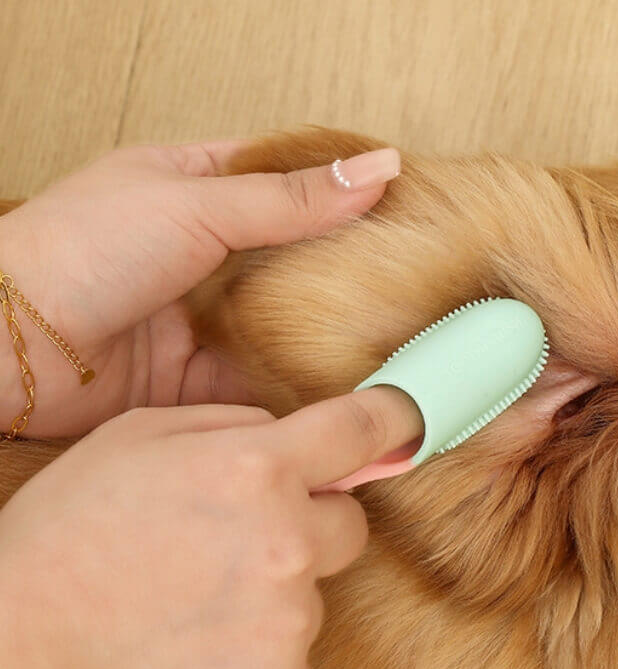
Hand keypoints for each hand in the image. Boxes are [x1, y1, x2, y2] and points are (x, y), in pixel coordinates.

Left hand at [0, 141, 400, 437]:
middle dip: (344, 268)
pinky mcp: (202, 373)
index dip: (341, 188)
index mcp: (198, 187)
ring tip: (394, 332)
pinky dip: (299, 381)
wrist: (16, 346)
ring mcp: (206, 314)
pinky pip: (264, 375)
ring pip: (284, 319)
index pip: (287, 178)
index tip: (400, 202)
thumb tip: (376, 169)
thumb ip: (290, 198)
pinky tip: (347, 383)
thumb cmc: (84, 248)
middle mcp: (206, 252)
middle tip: (410, 277)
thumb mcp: (197, 204)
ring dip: (326, 329)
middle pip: (293, 256)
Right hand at [0, 386, 421, 668]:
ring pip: (317, 591)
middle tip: (240, 538)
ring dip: (277, 589)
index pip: (362, 430)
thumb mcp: (142, 435)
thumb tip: (295, 437)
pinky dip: (261, 649)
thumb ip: (236, 425)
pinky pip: (296, 653)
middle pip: (350, 525)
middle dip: (311, 524)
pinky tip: (202, 642)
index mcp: (257, 467)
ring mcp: (289, 620)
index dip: (392, 420)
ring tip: (200, 595)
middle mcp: (288, 540)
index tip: (404, 422)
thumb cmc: (72, 529)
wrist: (23, 647)